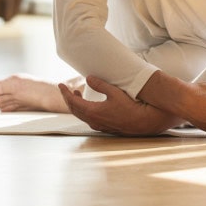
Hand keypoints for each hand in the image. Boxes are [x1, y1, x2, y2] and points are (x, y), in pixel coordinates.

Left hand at [58, 77, 181, 135]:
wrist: (144, 122)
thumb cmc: (131, 106)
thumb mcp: (115, 92)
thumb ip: (100, 85)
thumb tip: (88, 78)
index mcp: (93, 112)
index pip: (73, 102)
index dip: (65, 93)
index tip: (61, 85)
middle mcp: (94, 121)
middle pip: (75, 110)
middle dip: (69, 99)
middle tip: (67, 89)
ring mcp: (99, 125)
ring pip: (82, 115)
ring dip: (77, 105)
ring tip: (78, 94)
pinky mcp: (105, 127)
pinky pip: (89, 118)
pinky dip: (85, 110)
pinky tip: (90, 105)